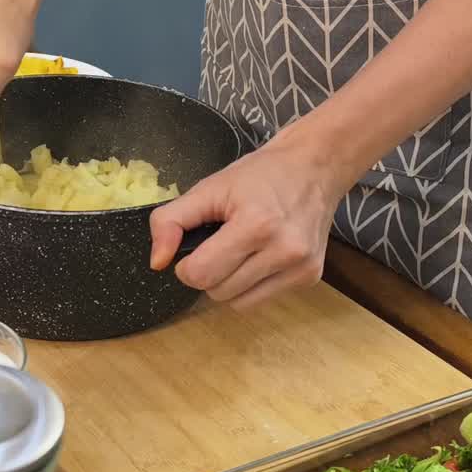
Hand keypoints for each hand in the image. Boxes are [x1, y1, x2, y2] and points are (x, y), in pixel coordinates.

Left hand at [148, 133, 348, 308]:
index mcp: (256, 225)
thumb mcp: (208, 188)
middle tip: (219, 244)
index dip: (187, 265)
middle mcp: (283, 250)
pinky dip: (251, 285)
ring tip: (239, 251)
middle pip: (218, 292)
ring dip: (228, 284)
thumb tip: (157, 262)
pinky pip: (262, 300)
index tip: (196, 246)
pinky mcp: (310, 277)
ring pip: (238, 304)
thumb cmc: (259, 175)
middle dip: (208, 273)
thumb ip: (171, 221)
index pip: (201, 274)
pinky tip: (259, 257)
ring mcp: (300, 267)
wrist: (314, 167)